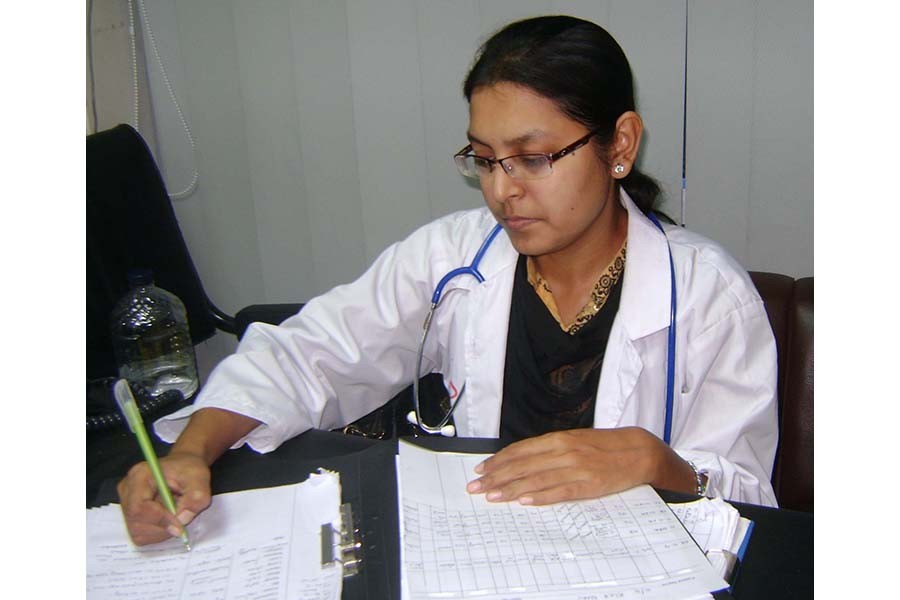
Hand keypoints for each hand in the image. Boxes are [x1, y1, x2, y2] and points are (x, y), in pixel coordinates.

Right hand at [117, 451, 211, 545]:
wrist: (183, 469)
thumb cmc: (189, 471)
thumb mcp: (200, 479)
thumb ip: (195, 498)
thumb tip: (181, 521)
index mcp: (139, 476)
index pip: (138, 507)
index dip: (159, 519)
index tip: (180, 523)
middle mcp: (127, 490)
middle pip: (136, 523)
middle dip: (162, 527)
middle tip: (181, 518)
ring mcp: (126, 504)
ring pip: (137, 532)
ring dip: (161, 531)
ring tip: (174, 514)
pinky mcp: (130, 516)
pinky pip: (140, 535)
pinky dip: (157, 533)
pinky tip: (167, 519)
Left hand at [466, 427, 694, 504]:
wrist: (638, 451)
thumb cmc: (603, 447)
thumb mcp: (574, 441)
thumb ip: (549, 450)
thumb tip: (522, 460)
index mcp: (559, 439)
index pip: (521, 450)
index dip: (498, 461)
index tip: (480, 470)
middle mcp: (564, 451)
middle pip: (523, 465)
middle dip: (496, 477)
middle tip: (476, 487)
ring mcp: (577, 468)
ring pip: (537, 479)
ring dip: (511, 489)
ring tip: (492, 496)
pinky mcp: (589, 485)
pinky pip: (560, 491)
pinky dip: (541, 496)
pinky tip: (525, 501)